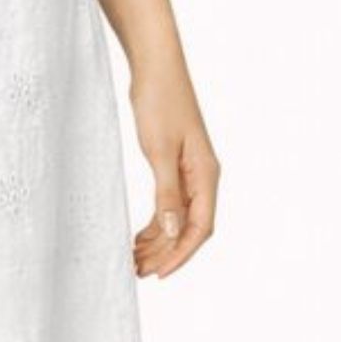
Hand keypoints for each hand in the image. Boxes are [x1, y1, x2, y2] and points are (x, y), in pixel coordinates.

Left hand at [128, 63, 218, 278]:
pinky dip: (155, 222)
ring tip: (134, 259)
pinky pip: (170, 204)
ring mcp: (191, 172)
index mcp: (206, 175)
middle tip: (138, 271)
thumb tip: (171, 230)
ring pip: (179, 219)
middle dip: (166, 252)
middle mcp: (204, 177)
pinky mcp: (176, 165)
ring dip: (159, 241)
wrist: (156, 68)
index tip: (160, 273)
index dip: (181, 254)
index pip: (200, 228)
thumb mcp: (159, 151)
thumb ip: (166, 193)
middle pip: (190, 228)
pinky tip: (138, 236)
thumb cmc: (160, 102)